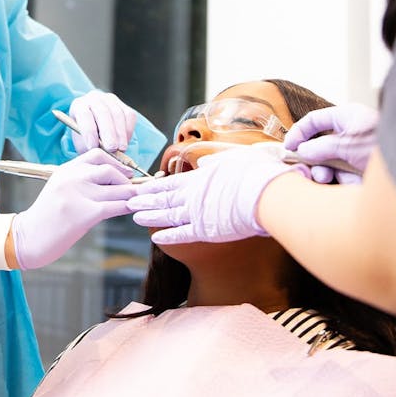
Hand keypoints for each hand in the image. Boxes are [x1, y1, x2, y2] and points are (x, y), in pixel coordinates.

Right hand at [11, 150, 135, 268]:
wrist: (28, 238)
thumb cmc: (46, 217)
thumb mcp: (59, 188)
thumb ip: (80, 180)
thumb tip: (111, 180)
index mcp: (65, 169)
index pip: (97, 154)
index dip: (116, 162)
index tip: (125, 173)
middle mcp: (72, 177)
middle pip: (110, 170)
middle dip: (126, 180)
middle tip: (134, 190)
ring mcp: (79, 194)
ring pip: (117, 189)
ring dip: (131, 195)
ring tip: (137, 201)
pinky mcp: (86, 213)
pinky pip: (116, 206)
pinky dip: (128, 207)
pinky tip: (132, 210)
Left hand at [67, 90, 137, 152]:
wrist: (95, 128)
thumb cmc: (86, 137)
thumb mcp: (82, 142)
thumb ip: (89, 147)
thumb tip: (99, 154)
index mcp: (79, 106)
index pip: (84, 115)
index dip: (88, 131)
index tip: (92, 147)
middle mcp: (94, 98)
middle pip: (103, 113)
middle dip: (108, 133)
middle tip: (111, 149)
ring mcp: (110, 100)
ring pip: (117, 114)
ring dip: (120, 133)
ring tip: (120, 149)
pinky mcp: (123, 105)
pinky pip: (129, 115)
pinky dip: (128, 130)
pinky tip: (125, 142)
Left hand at [126, 144, 298, 244]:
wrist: (267, 193)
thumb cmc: (256, 173)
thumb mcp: (234, 159)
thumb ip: (216, 162)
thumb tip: (203, 163)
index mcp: (201, 177)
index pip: (172, 182)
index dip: (155, 185)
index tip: (142, 185)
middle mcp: (194, 194)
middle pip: (164, 197)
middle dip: (145, 199)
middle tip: (129, 200)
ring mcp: (197, 212)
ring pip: (166, 214)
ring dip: (150, 216)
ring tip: (134, 215)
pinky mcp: (205, 230)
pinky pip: (181, 234)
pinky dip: (167, 236)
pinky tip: (155, 238)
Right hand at [282, 104, 378, 184]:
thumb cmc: (385, 145)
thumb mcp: (347, 144)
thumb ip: (321, 147)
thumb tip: (302, 152)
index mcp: (346, 118)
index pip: (314, 121)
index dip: (298, 133)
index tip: (288, 148)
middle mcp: (350, 134)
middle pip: (320, 146)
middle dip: (313, 160)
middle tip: (307, 171)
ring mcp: (357, 154)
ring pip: (331, 164)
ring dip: (326, 173)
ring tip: (327, 179)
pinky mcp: (364, 172)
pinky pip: (345, 177)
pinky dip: (344, 183)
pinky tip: (351, 185)